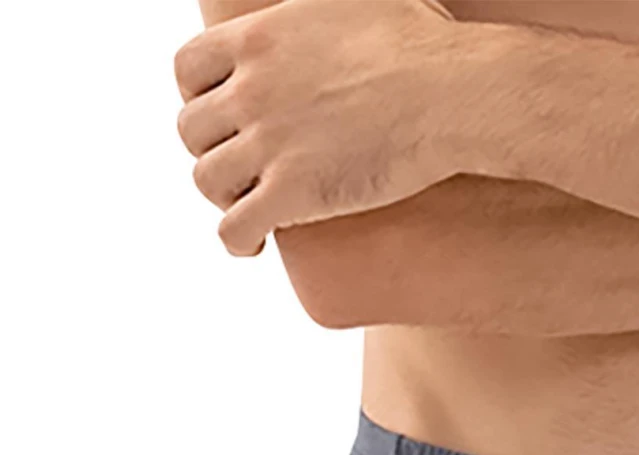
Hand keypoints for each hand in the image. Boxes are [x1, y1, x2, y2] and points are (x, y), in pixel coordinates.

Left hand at [174, 0, 492, 255]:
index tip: (222, 116)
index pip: (188, 69)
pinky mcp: (295, 193)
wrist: (450, 93)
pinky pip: (236, 227)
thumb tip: (346, 4)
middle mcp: (251, 89)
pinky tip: (254, 246)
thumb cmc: (423, 44)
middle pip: (193, 128)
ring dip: (223, 197)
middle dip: (213, 150)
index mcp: (257, 38)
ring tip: (248, 208)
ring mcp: (269, 143)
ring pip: (207, 180)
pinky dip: (236, 240)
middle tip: (242, 167)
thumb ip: (321, 4)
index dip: (197, 97)